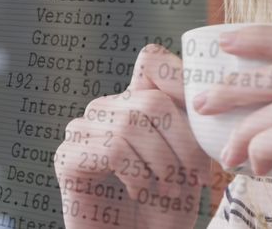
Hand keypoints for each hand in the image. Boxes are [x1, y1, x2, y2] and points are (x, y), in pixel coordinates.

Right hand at [54, 44, 222, 228]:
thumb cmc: (164, 210)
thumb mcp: (191, 163)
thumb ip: (193, 126)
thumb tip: (204, 97)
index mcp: (134, 103)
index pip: (151, 60)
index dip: (179, 78)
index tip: (203, 117)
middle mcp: (105, 109)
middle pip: (151, 100)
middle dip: (181, 144)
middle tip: (190, 180)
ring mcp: (82, 131)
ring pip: (132, 123)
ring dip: (162, 164)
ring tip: (166, 191)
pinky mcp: (67, 157)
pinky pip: (112, 149)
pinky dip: (137, 174)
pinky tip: (140, 191)